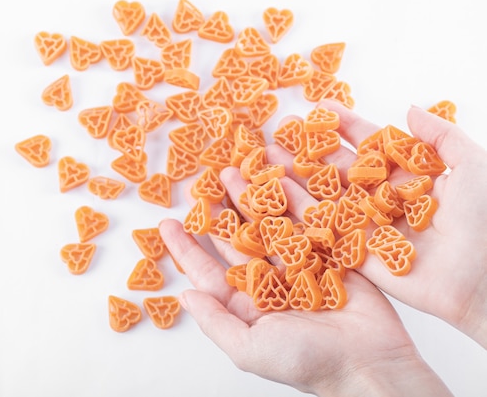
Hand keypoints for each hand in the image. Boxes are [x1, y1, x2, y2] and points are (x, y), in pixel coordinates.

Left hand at [159, 196, 450, 394]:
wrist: (369, 363)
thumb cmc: (308, 363)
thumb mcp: (249, 348)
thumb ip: (215, 321)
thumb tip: (185, 295)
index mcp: (246, 305)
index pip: (208, 270)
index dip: (187, 247)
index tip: (167, 224)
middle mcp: (269, 283)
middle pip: (236, 240)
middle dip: (218, 213)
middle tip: (202, 186)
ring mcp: (299, 265)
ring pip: (268, 224)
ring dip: (251, 198)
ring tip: (233, 172)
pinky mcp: (329, 254)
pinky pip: (306, 220)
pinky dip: (292, 197)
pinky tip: (277, 176)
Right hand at [273, 99, 486, 347]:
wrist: (483, 279)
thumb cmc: (485, 221)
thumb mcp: (473, 166)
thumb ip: (441, 136)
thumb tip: (409, 108)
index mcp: (409, 177)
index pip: (371, 145)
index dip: (347, 126)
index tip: (322, 107)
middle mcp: (383, 199)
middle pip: (339, 168)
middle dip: (310, 147)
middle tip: (283, 127)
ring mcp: (367, 227)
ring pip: (324, 196)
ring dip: (295, 175)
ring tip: (268, 155)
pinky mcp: (356, 254)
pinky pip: (322, 229)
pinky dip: (296, 211)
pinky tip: (276, 191)